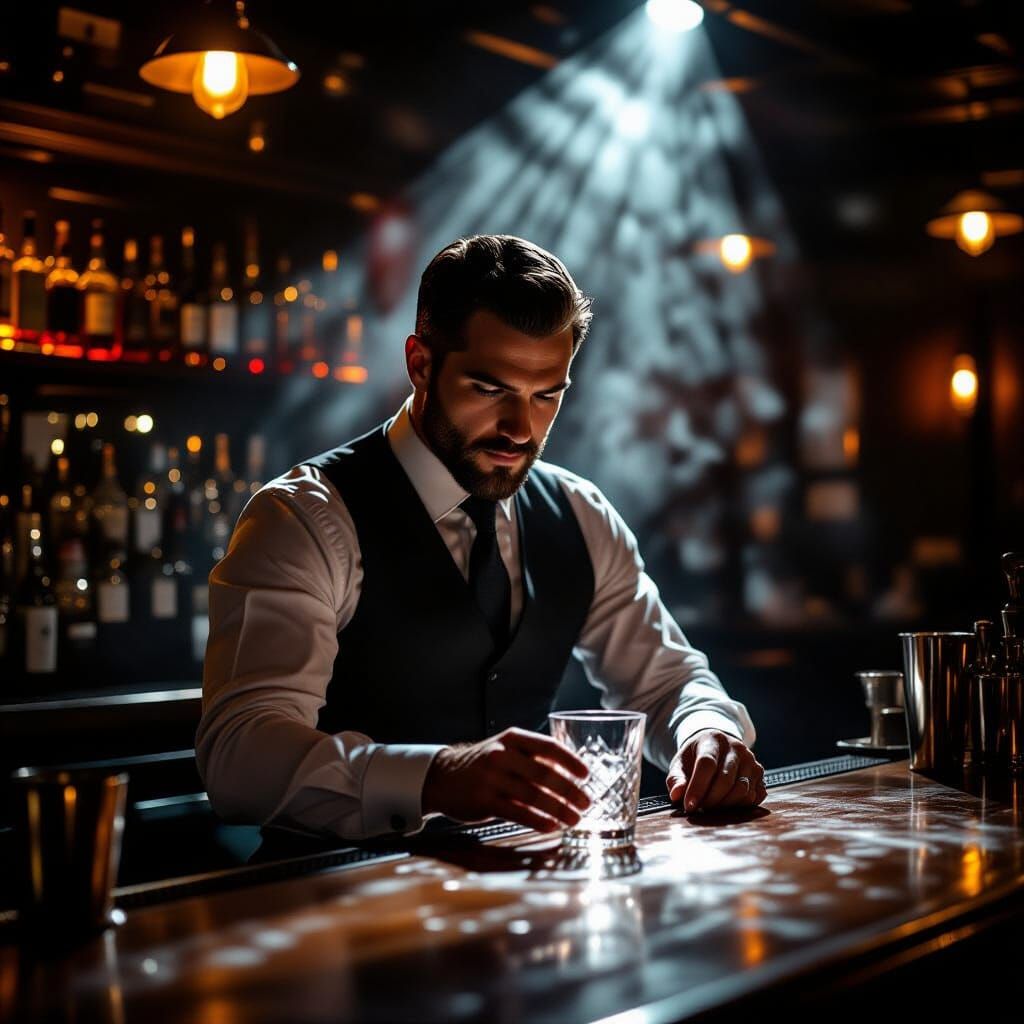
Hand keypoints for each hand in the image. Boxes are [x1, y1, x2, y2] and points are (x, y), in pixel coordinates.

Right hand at [422, 727, 591, 832]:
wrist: (442, 777)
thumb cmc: (482, 765)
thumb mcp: (505, 750)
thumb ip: (533, 758)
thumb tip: (569, 774)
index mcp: (512, 739)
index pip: (548, 747)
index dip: (570, 761)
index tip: (587, 775)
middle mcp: (502, 755)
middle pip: (544, 774)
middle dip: (570, 791)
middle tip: (586, 802)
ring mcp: (491, 778)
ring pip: (533, 795)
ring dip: (559, 809)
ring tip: (574, 819)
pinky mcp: (484, 801)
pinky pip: (517, 812)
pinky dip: (538, 820)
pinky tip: (552, 826)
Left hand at [666, 730, 765, 812]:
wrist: (717, 746)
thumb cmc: (696, 757)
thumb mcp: (681, 762)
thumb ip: (676, 778)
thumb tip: (676, 795)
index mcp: (713, 740)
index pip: (707, 764)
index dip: (697, 787)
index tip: (689, 805)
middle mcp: (736, 748)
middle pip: (725, 779)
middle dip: (710, 799)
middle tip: (699, 808)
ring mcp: (751, 760)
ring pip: (742, 790)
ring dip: (725, 805)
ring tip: (711, 807)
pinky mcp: (760, 774)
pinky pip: (754, 796)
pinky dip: (740, 806)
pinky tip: (727, 804)